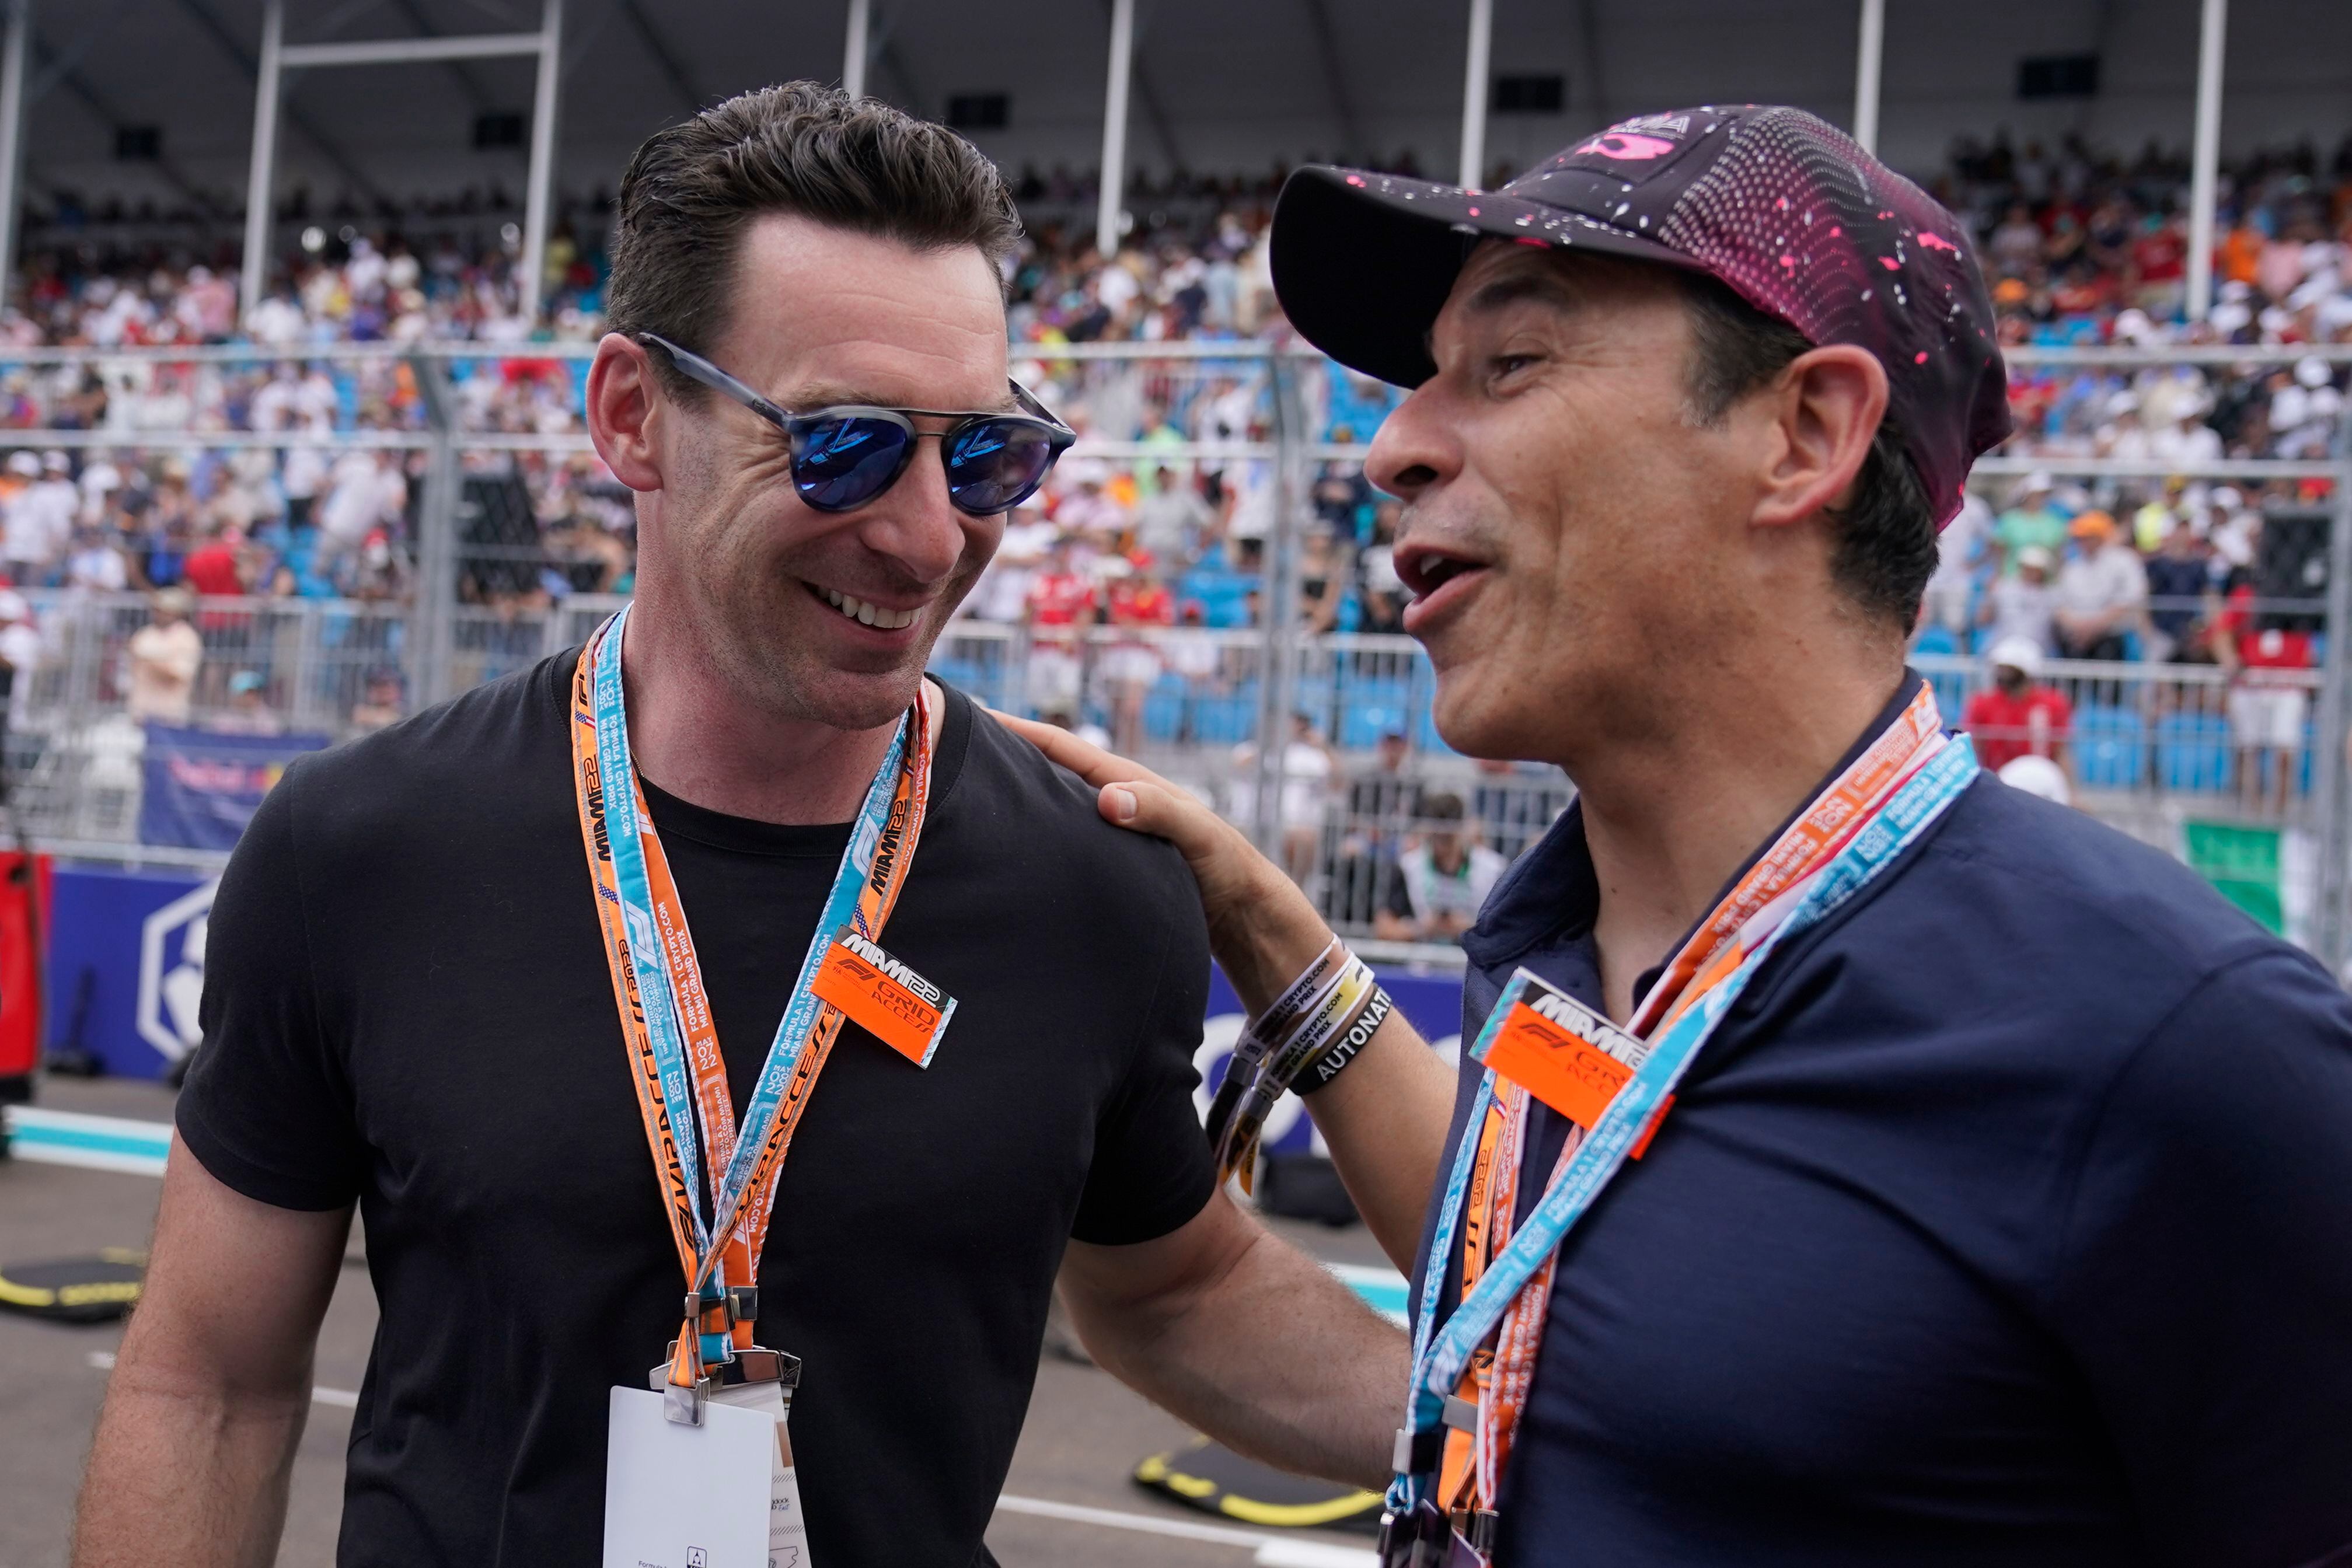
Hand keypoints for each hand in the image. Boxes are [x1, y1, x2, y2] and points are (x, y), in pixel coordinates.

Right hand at [990, 712, 1335, 1012]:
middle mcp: (1112, 800)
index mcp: (1127, 783)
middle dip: (1002, 758)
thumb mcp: (1198, 835)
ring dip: (1012, 797)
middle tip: (946, 751)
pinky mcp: (1105, 861)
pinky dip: (1031, 834)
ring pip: (1049, 806)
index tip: (970, 716)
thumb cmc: (1227, 868)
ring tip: (962, 796)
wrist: (1243, 913)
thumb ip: (1158, 812)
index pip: (1061, 748)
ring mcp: (1106, 830)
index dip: (1017, 730)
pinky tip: (1004, 850)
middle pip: (1047, 772)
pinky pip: (1059, 839)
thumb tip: (1105, 798)